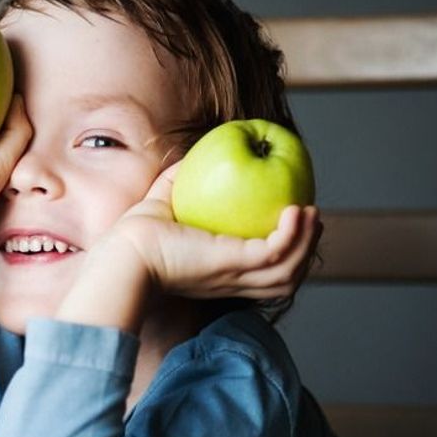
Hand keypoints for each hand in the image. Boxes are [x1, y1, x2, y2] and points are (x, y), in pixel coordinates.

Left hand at [103, 163, 321, 300]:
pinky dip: (292, 235)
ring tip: (311, 213)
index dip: (284, 253)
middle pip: (284, 279)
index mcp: (219, 272)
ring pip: (288, 271)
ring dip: (307, 243)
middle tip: (313, 219)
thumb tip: (188, 155)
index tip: (292, 224)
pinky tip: (295, 211)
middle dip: (306, 252)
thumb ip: (177, 180)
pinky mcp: (232, 263)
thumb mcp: (163, 201)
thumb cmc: (135, 234)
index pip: (261, 272)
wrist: (124, 254)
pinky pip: (275, 253)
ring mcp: (234, 275)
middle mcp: (231, 281)